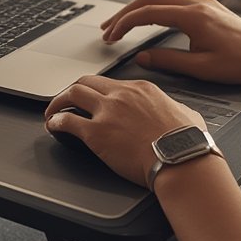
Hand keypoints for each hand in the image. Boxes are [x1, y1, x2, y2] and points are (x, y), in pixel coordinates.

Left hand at [45, 75, 205, 187]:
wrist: (180, 158)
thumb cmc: (187, 142)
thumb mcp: (186, 113)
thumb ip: (173, 108)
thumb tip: (177, 112)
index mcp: (141, 89)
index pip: (111, 83)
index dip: (98, 91)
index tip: (94, 98)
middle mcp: (121, 95)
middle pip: (87, 81)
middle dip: (74, 89)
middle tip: (67, 100)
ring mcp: (107, 112)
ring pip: (72, 93)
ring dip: (59, 102)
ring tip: (53, 111)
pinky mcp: (96, 132)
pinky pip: (67, 121)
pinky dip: (56, 122)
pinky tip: (53, 126)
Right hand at [101, 0, 240, 85]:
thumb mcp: (202, 68)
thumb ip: (168, 61)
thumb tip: (142, 57)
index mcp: (193, 16)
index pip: (147, 13)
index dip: (124, 24)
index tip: (111, 36)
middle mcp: (197, 4)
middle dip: (124, 13)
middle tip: (107, 29)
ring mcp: (202, 3)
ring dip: (137, 10)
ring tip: (120, 25)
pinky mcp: (207, 8)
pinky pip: (172, 2)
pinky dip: (153, 10)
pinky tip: (146, 21)